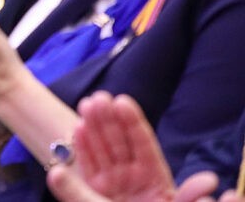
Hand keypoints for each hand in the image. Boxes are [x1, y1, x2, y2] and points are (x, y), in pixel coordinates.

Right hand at [47, 92, 223, 201]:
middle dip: (109, 120)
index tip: (122, 102)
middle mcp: (134, 181)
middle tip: (98, 99)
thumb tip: (212, 182)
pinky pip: (89, 167)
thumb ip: (189, 198)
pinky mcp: (95, 192)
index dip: (133, 124)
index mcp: (156, 184)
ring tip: (86, 104)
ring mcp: (113, 186)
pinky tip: (78, 129)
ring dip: (94, 128)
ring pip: (103, 151)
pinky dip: (83, 149)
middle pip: (121, 144)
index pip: (144, 147)